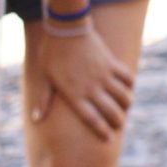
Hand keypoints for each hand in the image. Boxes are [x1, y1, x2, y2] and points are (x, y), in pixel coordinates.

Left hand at [30, 24, 137, 138]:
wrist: (66, 28)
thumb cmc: (52, 54)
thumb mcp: (44, 78)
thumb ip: (43, 100)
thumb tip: (36, 119)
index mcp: (75, 94)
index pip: (92, 119)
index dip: (102, 131)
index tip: (108, 139)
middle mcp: (91, 87)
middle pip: (111, 111)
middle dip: (117, 122)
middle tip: (118, 125)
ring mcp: (103, 75)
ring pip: (123, 96)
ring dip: (126, 104)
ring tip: (125, 108)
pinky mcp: (110, 63)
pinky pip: (126, 77)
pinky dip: (130, 84)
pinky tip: (128, 88)